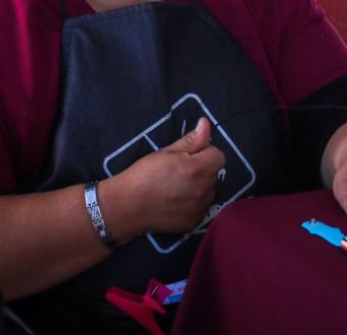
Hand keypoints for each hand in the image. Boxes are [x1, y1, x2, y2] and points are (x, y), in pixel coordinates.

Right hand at [112, 117, 225, 238]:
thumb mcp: (166, 152)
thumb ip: (191, 140)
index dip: (205, 153)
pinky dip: (194, 202)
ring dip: (199, 186)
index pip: (218, 156)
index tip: (189, 156)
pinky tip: (176, 201)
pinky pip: (202, 206)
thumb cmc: (145, 174)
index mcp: (198, 170)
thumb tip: (206, 124)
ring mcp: (200, 208)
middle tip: (178, 172)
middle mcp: (203, 190)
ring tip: (176, 187)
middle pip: (213, 173)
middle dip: (202, 169)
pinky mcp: (194, 222)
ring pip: (209, 190)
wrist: (128, 206)